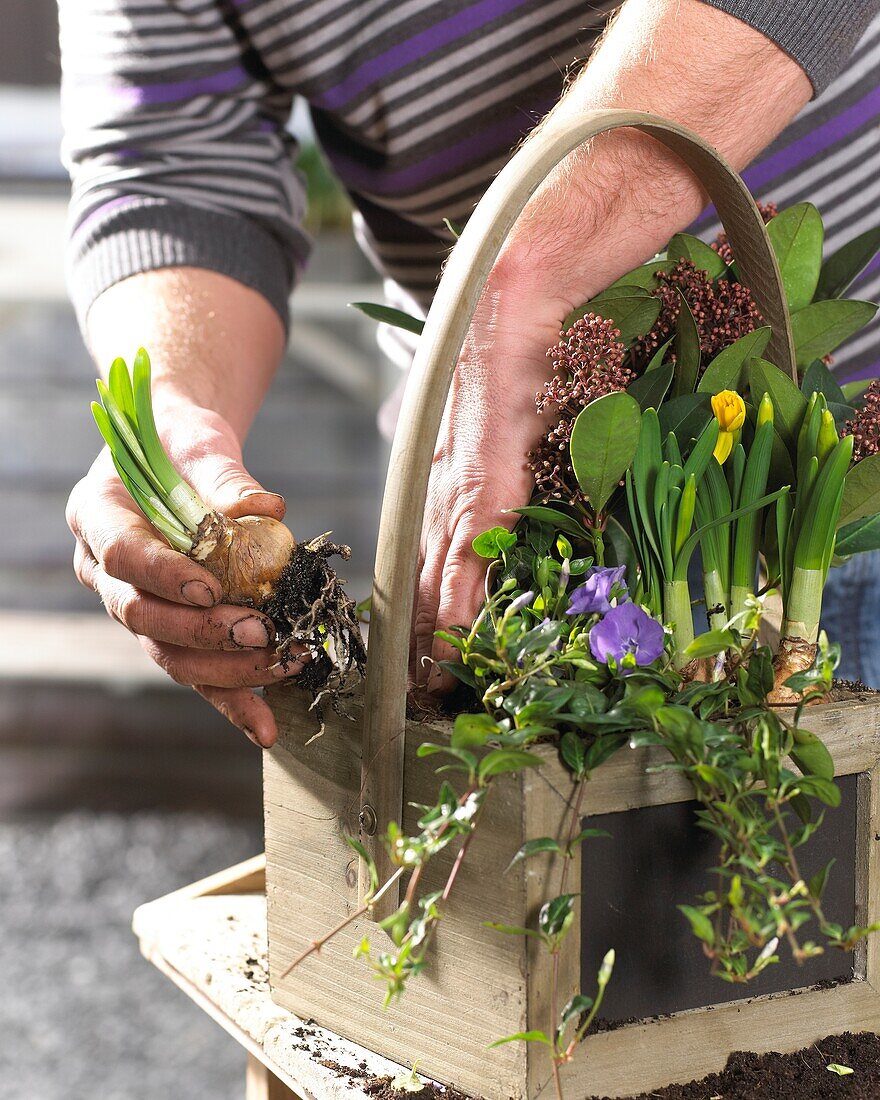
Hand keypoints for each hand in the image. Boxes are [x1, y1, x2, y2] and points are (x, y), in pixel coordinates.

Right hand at [67, 402, 303, 746]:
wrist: (179, 454)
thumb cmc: (182, 443)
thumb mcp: (199, 444)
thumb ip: (225, 477)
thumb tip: (267, 509)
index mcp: (98, 517)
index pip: (122, 554)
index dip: (162, 576)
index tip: (209, 589)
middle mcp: (105, 570)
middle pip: (142, 616)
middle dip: (202, 631)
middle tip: (260, 632)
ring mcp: (136, 604)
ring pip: (167, 652)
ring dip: (225, 669)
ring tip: (282, 665)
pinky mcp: (171, 629)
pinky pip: (196, 670)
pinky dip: (232, 699)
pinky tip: (265, 725)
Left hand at [412, 273, 567, 692]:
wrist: (506, 315)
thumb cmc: (508, 376)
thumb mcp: (497, 442)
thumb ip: (495, 488)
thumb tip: (502, 520)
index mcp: (443, 497)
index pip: (423, 573)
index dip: (419, 622)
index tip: (414, 667)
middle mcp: (441, 501)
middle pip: (420, 585)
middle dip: (416, 643)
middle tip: (412, 696)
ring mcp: (460, 493)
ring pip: (435, 579)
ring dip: (431, 637)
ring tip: (424, 686)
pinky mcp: (484, 483)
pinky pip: (466, 552)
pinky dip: (456, 599)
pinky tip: (450, 638)